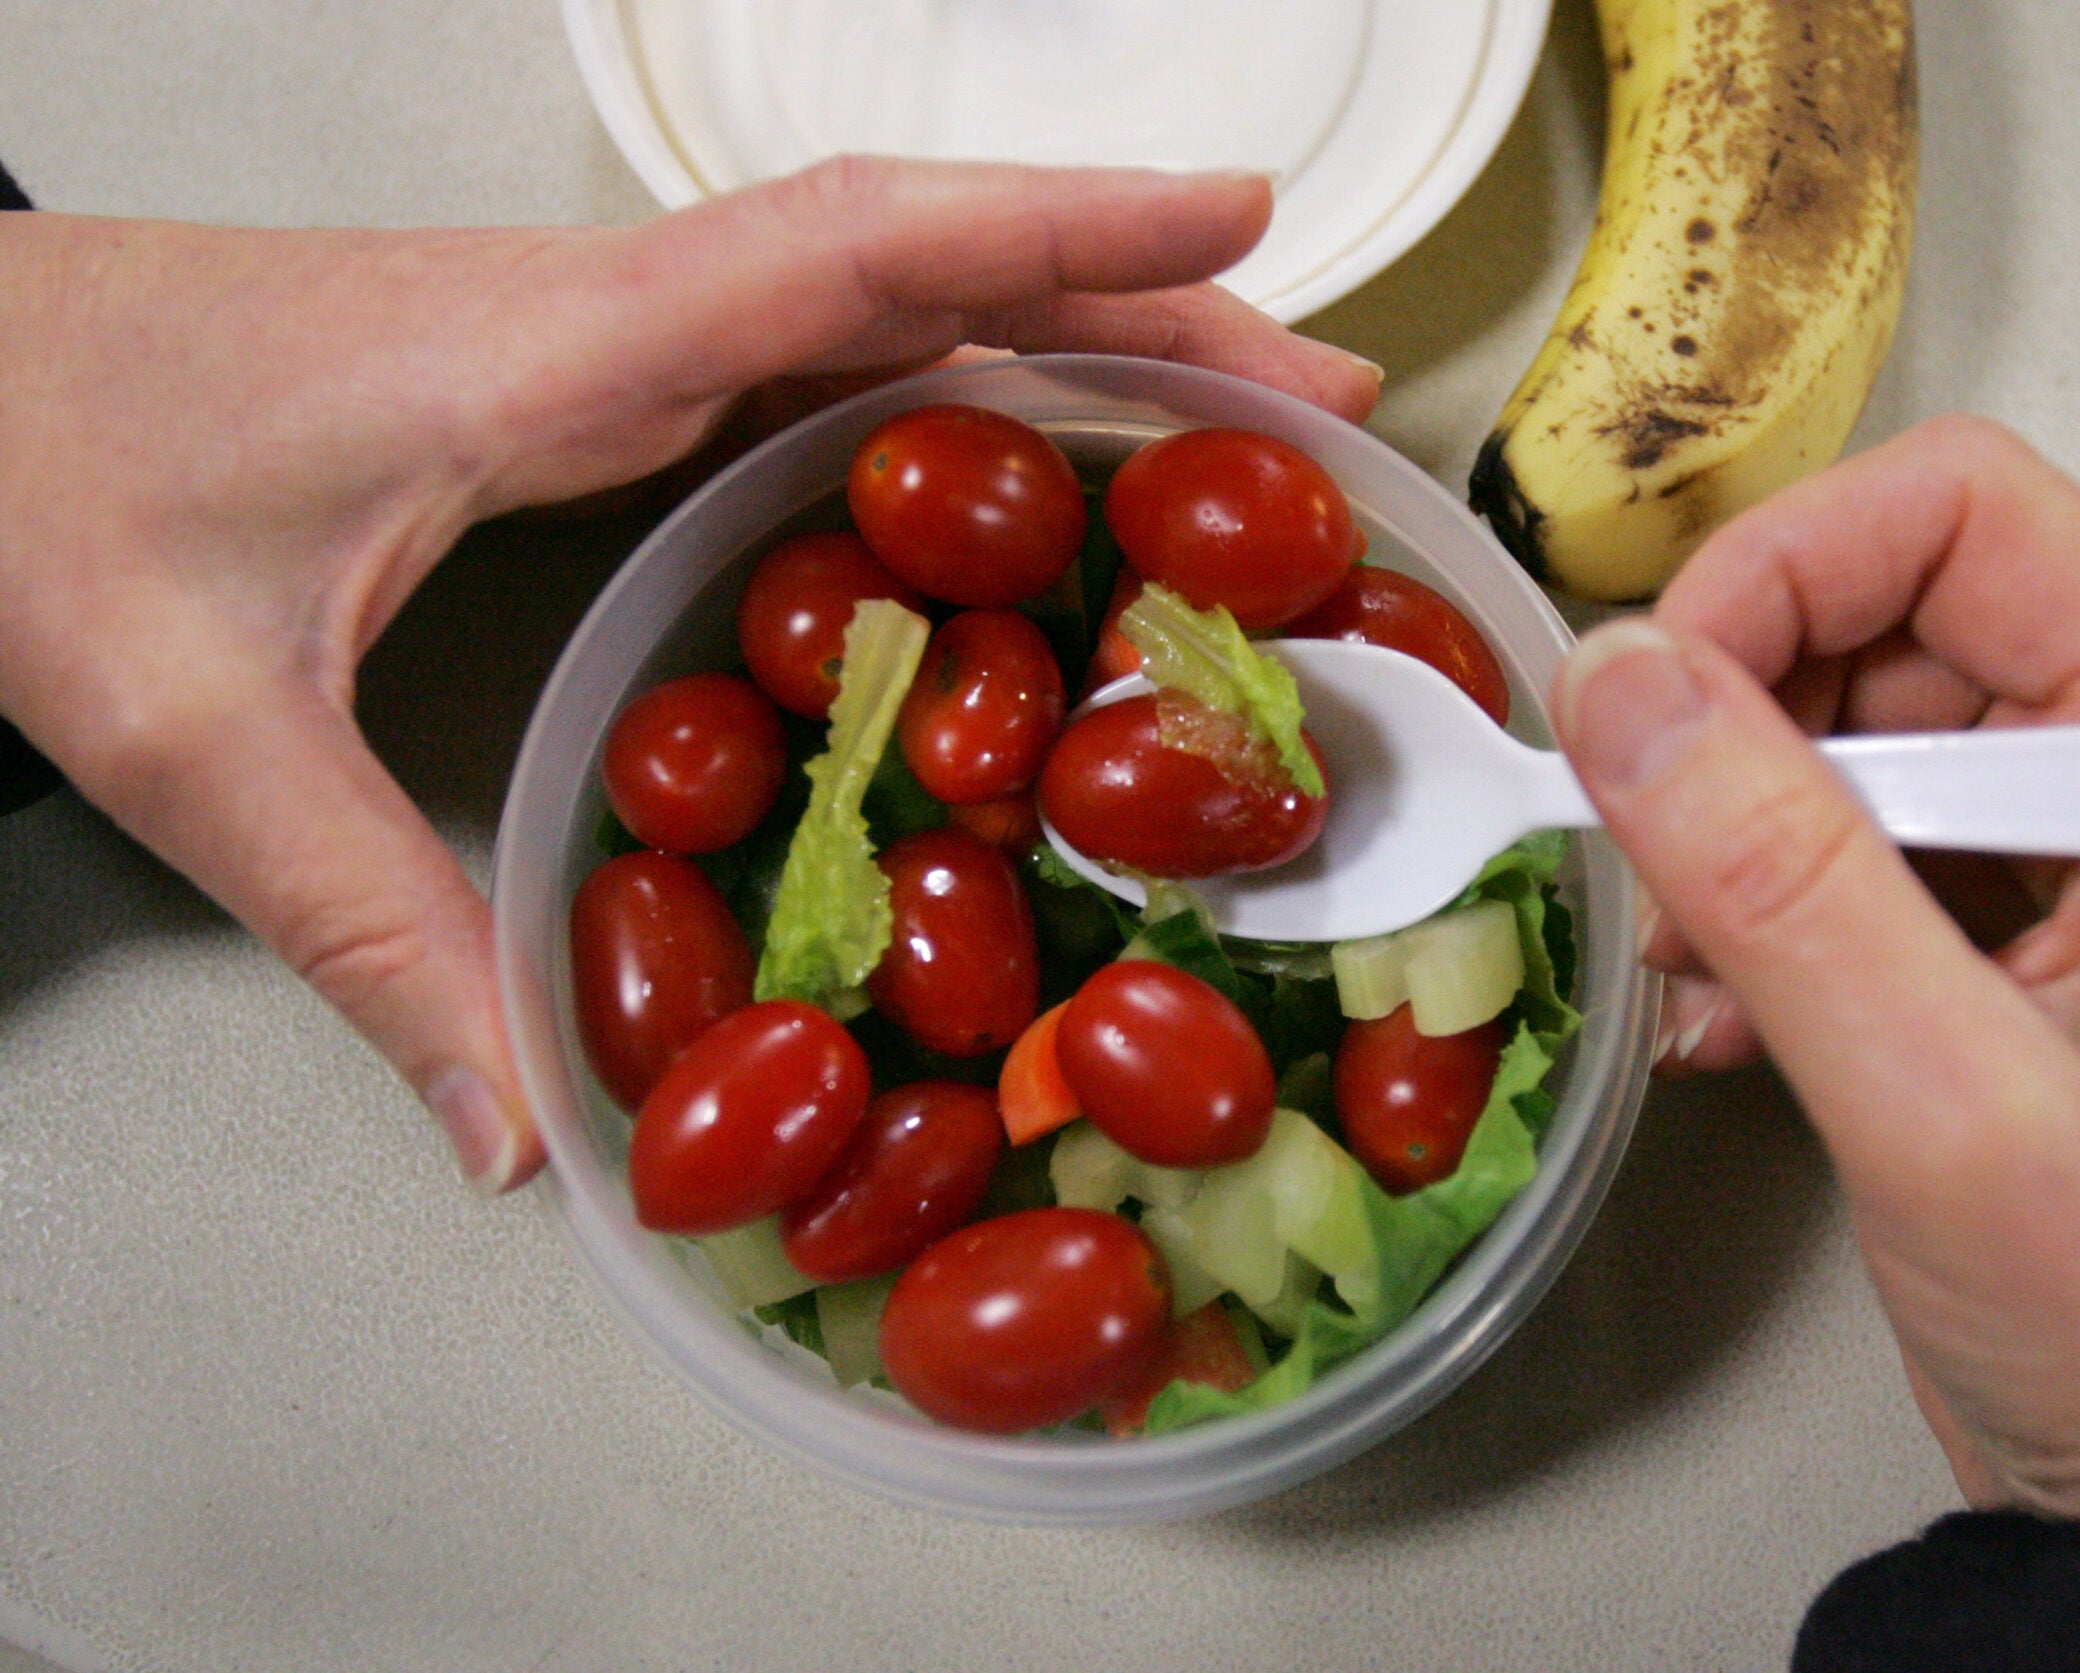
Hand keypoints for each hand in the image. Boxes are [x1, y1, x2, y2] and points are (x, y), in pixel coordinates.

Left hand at [0, 157, 1378, 1194]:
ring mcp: (605, 333)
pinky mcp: (587, 373)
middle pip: (925, 270)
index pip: (849, 251)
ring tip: (1240, 423)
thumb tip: (528, 1140)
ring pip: (889, 305)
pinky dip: (962, 391)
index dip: (1059, 231)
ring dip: (1071, 337)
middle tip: (1323, 393)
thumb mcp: (190, 729)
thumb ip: (372, 926)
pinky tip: (1034, 471)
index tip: (1241, 228)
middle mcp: (608, 315)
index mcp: (548, 351)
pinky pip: (822, 360)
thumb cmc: (32, 485)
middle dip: (1138, 307)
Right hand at [1551, 416, 2079, 1522]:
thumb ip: (1781, 878)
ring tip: (1691, 974)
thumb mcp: (1950, 1103)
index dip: (1788, 568)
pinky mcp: (1985, 947)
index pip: (1967, 518)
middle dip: (1736, 726)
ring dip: (1723, 836)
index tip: (1654, 694)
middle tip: (1658, 867)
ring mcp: (2053, 863)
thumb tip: (1620, 685)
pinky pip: (1827, 855)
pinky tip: (1716, 1029)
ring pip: (1834, 740)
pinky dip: (1743, 920)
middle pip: (1882, 618)